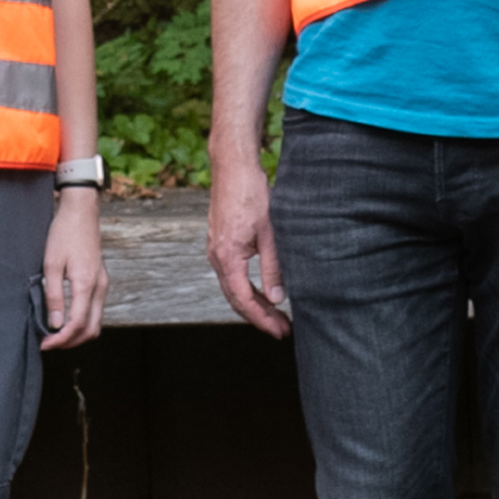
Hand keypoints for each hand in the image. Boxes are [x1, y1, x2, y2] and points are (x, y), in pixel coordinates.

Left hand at [39, 183, 107, 350]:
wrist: (81, 213)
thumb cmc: (63, 234)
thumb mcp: (51, 264)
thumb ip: (53, 296)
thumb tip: (55, 324)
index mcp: (86, 284)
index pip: (77, 324)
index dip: (60, 339)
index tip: (44, 343)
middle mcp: (99, 288)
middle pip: (90, 330)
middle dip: (70, 342)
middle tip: (49, 342)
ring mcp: (103, 285)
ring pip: (95, 323)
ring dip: (77, 333)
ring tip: (55, 333)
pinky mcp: (101, 281)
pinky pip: (95, 311)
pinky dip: (82, 321)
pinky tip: (65, 318)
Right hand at [206, 160, 290, 335]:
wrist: (232, 167)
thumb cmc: (251, 194)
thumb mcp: (270, 233)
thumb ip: (273, 267)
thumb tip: (278, 298)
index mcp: (227, 257)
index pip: (243, 300)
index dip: (262, 319)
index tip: (279, 331)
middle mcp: (216, 257)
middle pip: (236, 299)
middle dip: (259, 317)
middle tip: (282, 329)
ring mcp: (216, 251)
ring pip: (233, 288)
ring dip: (253, 304)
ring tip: (276, 315)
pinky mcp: (220, 243)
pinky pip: (231, 275)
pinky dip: (246, 288)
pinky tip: (262, 292)